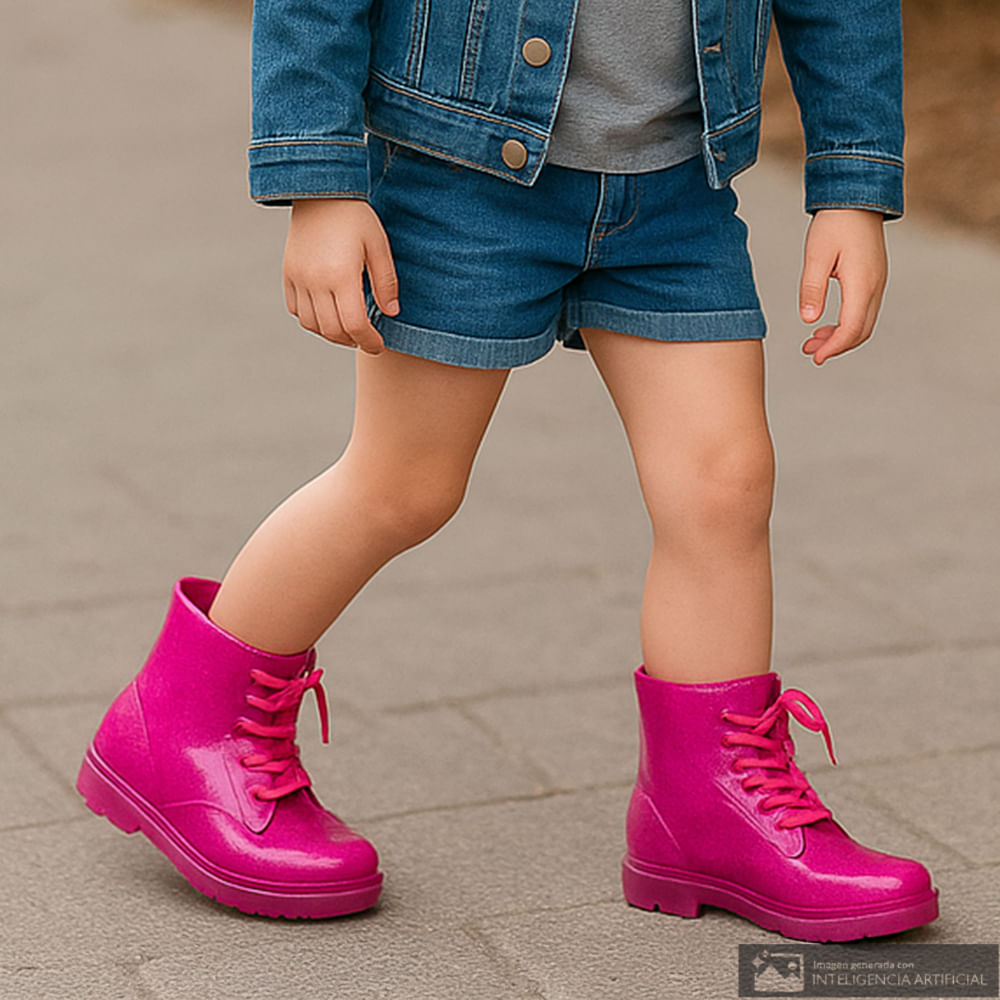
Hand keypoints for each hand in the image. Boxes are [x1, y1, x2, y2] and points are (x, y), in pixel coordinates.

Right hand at [283, 198, 398, 352]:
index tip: (379, 346)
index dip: (369, 341)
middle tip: (367, 340)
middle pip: (332, 330)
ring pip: (312, 324)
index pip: (354, 325)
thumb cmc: (355, 217)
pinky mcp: (288, 273)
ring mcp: (298, 278)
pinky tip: (328, 315)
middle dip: (352, 341)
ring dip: (331, 334)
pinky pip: (296, 310)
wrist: (320, 191)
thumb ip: (386, 282)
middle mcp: (315, 280)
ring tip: (349, 331)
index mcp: (341, 275)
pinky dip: (312, 320)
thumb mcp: (378, 246)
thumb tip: (391, 313)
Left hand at [798, 208, 887, 365]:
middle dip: (836, 346)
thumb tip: (808, 320)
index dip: (833, 347)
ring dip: (840, 336)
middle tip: (809, 351)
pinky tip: (825, 324)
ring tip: (812, 341)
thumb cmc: (834, 223)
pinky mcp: (873, 279)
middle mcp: (875, 286)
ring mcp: (877, 283)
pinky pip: (863, 311)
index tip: (814, 357)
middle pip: (860, 331)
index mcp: (862, 283)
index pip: (851, 328)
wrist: (856, 198)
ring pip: (863, 323)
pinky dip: (845, 324)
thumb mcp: (816, 256)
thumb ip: (811, 289)